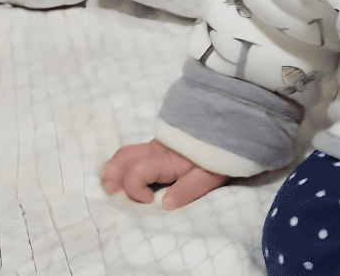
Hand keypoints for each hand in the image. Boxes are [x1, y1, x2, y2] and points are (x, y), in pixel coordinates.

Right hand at [101, 139, 226, 210]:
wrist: (225, 133)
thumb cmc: (217, 158)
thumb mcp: (208, 178)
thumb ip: (187, 191)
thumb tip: (164, 205)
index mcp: (164, 159)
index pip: (135, 172)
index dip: (135, 191)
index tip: (150, 202)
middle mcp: (154, 150)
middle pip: (120, 159)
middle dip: (114, 180)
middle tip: (119, 196)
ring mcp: (153, 147)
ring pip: (123, 155)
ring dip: (116, 173)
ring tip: (119, 191)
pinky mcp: (157, 148)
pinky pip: (132, 155)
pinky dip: (124, 168)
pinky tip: (130, 182)